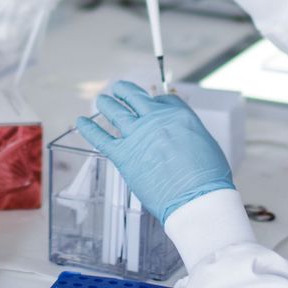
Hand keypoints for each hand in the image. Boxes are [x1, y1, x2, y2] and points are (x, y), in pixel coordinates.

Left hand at [75, 82, 233, 223]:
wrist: (195, 198)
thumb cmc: (207, 177)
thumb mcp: (205, 143)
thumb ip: (186, 131)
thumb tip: (176, 131)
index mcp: (177, 114)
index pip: (162, 99)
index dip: (155, 100)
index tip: (151, 103)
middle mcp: (155, 119)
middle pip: (134, 97)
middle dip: (125, 91)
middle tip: (119, 89)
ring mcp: (136, 135)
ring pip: (115, 111)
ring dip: (106, 103)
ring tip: (102, 99)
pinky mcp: (123, 155)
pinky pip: (100, 137)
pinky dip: (88, 128)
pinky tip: (80, 121)